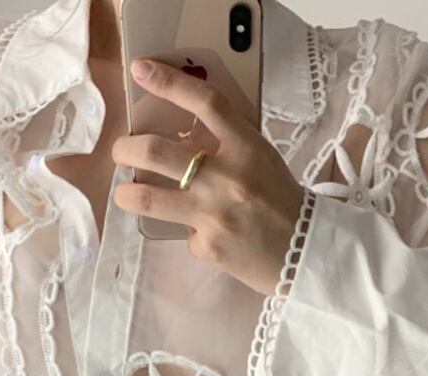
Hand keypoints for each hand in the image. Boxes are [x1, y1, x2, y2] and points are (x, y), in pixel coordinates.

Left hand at [111, 57, 305, 296]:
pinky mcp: (208, 247)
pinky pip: (182, 233)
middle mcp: (228, 178)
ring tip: (126, 192)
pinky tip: (206, 235)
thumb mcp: (261, 159)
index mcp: (247, 148)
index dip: (169, 82)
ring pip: (148, 198)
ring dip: (126, 193)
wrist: (305, 252)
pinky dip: (188, 232)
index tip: (141, 70)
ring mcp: (215, 215)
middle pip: (156, 151)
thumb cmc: (280, 200)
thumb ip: (226, 144)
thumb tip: (179, 135)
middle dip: (126, 148)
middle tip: (122, 151)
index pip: (205, 103)